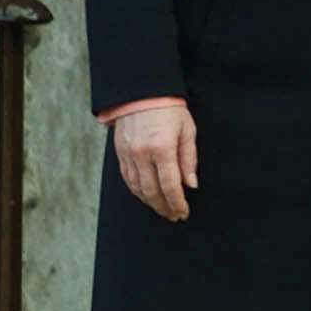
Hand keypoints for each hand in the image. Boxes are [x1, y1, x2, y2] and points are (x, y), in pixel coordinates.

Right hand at [112, 105, 198, 220]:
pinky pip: (128, 180)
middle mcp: (142, 155)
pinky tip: (147, 197)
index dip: (177, 202)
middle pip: (152, 191)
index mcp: (162, 148)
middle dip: (164, 207)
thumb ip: (189, 159)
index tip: (183, 212)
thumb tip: (191, 185)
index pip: (169, 185)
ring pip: (138, 189)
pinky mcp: (119, 155)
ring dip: (151, 203)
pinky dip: (138, 192)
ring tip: (163, 209)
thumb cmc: (170, 111)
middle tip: (174, 215)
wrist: (142, 95)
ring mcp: (128, 156)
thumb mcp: (187, 130)